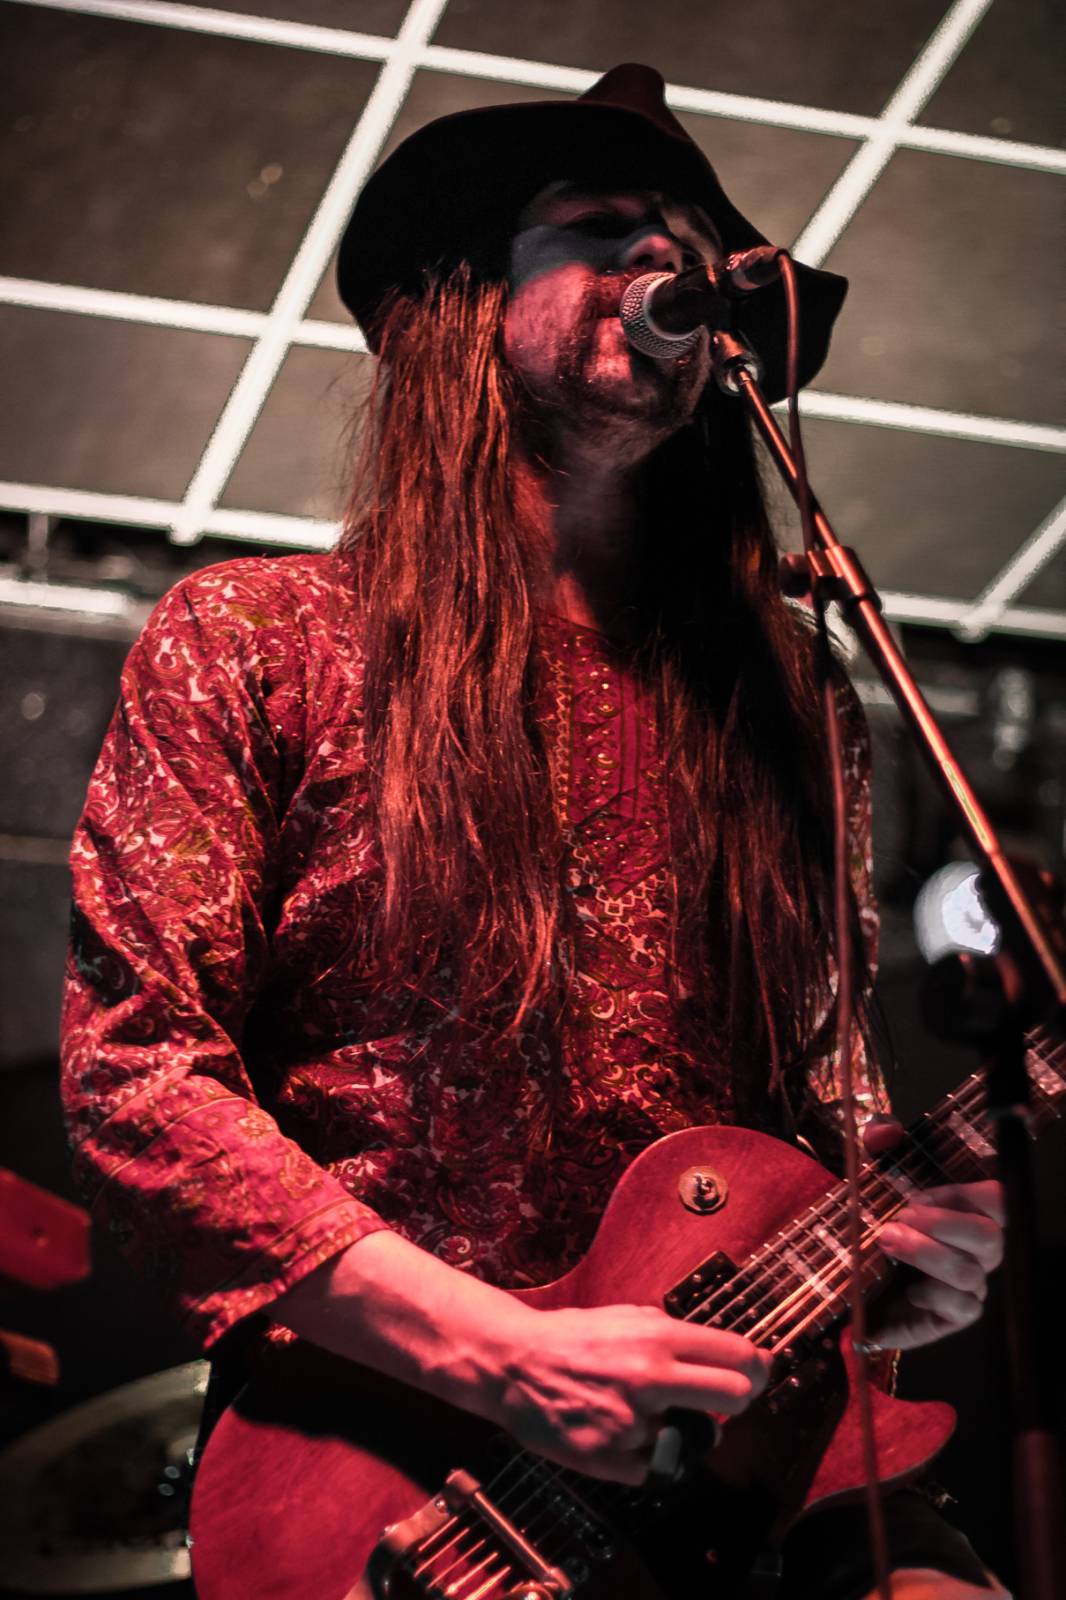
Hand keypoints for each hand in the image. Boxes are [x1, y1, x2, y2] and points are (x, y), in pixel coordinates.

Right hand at [497, 1302, 770, 1484]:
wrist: (513, 1364)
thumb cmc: (572, 1338)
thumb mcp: (628, 1316)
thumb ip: (677, 1333)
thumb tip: (732, 1353)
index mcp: (657, 1337)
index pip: (737, 1355)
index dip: (758, 1366)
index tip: (759, 1371)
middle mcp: (650, 1377)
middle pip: (736, 1396)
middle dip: (738, 1398)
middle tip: (726, 1398)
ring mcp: (633, 1423)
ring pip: (698, 1438)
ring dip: (688, 1431)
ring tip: (658, 1416)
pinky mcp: (614, 1459)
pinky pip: (659, 1467)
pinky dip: (651, 1455)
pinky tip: (627, 1434)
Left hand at [862, 1116, 1003, 1350]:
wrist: (863, 1286)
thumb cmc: (880, 1226)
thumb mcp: (876, 1179)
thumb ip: (881, 1145)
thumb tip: (885, 1130)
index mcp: (968, 1215)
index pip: (997, 1200)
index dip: (963, 1193)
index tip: (918, 1194)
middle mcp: (979, 1252)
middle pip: (990, 1237)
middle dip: (941, 1224)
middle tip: (898, 1218)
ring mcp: (971, 1285)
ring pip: (969, 1272)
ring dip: (925, 1254)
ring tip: (886, 1242)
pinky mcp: (954, 1316)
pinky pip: (960, 1308)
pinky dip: (932, 1296)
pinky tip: (907, 1289)